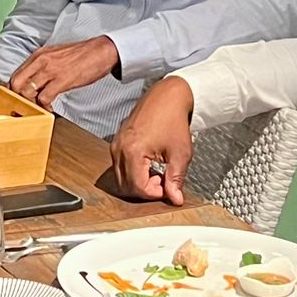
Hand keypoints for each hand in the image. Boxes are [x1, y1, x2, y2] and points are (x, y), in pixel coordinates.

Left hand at [9, 36, 119, 107]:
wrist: (100, 51)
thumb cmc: (81, 55)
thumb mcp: (56, 55)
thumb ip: (42, 66)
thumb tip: (33, 82)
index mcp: (39, 55)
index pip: (16, 74)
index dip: (13, 89)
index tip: (16, 97)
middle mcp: (41, 61)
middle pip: (16, 83)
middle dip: (18, 97)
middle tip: (25, 105)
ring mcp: (50, 70)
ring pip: (28, 91)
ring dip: (31, 104)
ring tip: (38, 108)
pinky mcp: (62, 80)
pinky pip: (44, 98)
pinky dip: (44, 107)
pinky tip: (49, 108)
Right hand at [110, 77, 194, 203]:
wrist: (166, 97)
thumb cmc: (173, 120)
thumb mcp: (180, 153)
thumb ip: (176, 179)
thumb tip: (175, 199)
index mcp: (133, 151)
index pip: (138, 188)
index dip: (155, 193)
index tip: (167, 187)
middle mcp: (119, 148)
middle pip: (126, 186)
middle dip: (145, 189)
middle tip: (163, 181)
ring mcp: (116, 144)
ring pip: (121, 178)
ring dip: (139, 182)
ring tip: (157, 172)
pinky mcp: (116, 141)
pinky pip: (119, 166)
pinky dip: (133, 172)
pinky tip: (149, 165)